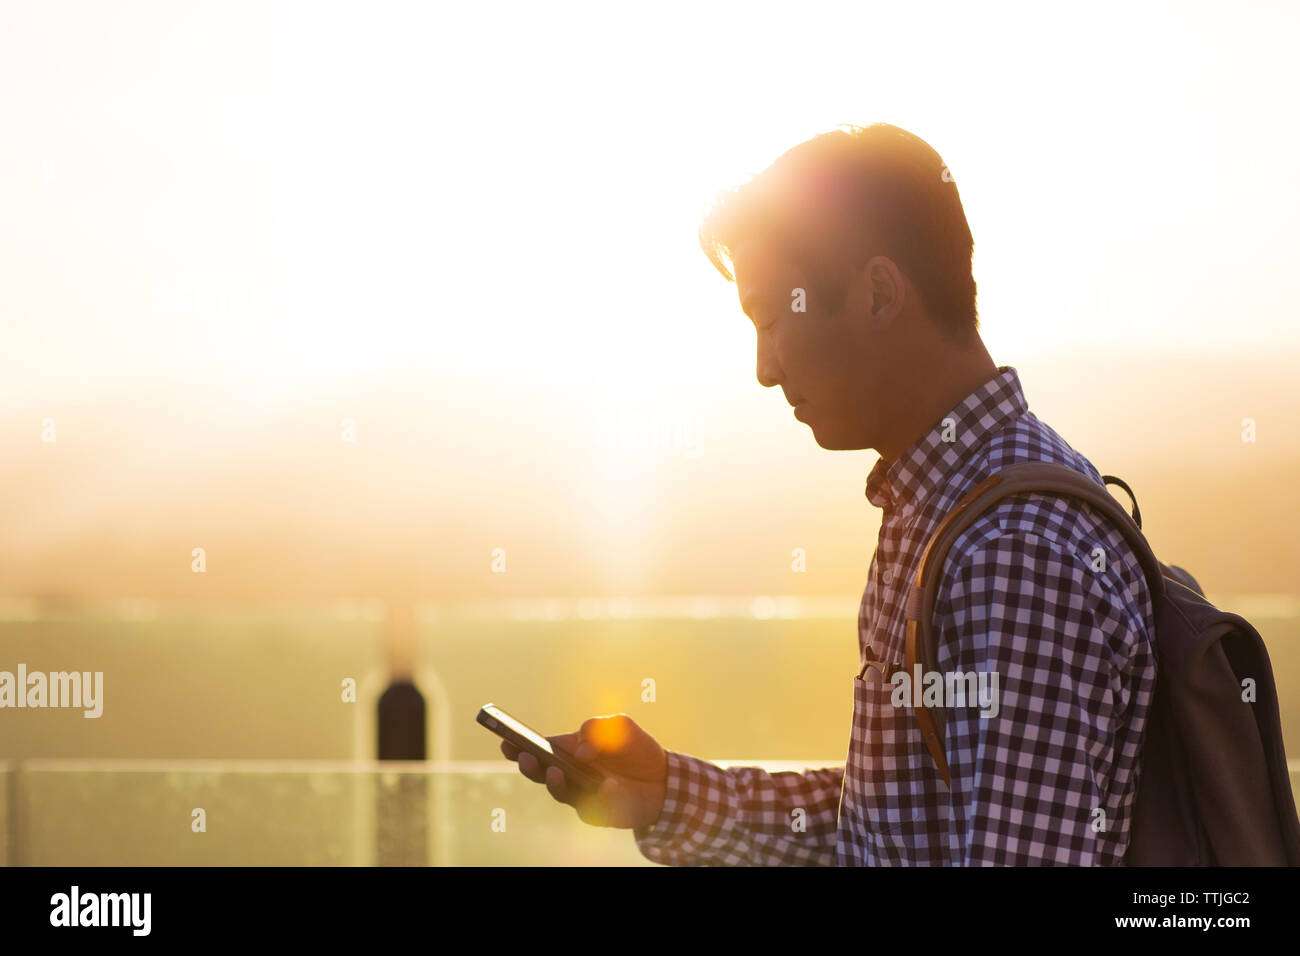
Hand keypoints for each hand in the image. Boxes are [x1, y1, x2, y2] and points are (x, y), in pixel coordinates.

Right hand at [500, 714, 667, 828]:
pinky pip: (593, 807)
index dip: (518, 745)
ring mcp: (581, 795)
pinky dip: (600, 796)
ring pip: (559, 792)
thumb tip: (581, 753)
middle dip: (529, 765)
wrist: (663, 778)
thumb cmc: (635, 748)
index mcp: (569, 750)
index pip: (538, 748)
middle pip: (540, 773)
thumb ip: (595, 728)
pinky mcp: (597, 813)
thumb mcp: (619, 725)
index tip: (504, 738)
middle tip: (524, 756)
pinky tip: (610, 786)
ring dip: (555, 783)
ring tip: (555, 772)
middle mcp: (569, 774)